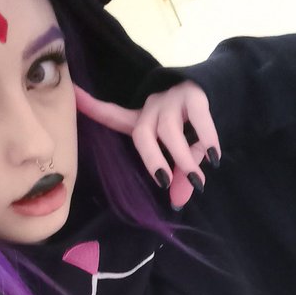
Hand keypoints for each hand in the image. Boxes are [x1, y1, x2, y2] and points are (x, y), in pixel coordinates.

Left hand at [74, 81, 220, 208]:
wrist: (221, 91)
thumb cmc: (193, 129)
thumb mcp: (183, 155)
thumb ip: (178, 177)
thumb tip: (178, 203)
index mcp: (142, 120)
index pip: (113, 115)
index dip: (94, 108)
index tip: (74, 95)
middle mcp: (152, 108)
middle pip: (141, 133)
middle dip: (151, 159)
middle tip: (164, 182)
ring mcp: (172, 100)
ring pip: (169, 130)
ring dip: (182, 157)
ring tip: (196, 178)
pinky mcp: (195, 96)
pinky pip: (198, 119)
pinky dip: (206, 139)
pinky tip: (213, 157)